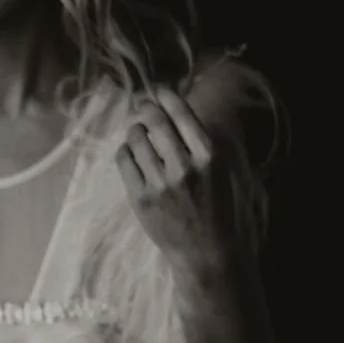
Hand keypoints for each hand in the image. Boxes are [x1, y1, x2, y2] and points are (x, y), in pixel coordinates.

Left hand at [115, 86, 239, 276]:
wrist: (206, 252)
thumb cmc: (216, 208)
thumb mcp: (220, 170)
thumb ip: (200, 142)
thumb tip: (176, 109)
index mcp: (209, 156)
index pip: (181, 113)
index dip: (166, 95)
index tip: (158, 90)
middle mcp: (184, 166)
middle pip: (154, 120)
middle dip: (145, 109)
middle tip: (143, 109)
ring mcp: (160, 183)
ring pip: (135, 137)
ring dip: (135, 131)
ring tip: (139, 136)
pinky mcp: (141, 198)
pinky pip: (123, 159)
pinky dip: (125, 151)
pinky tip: (132, 155)